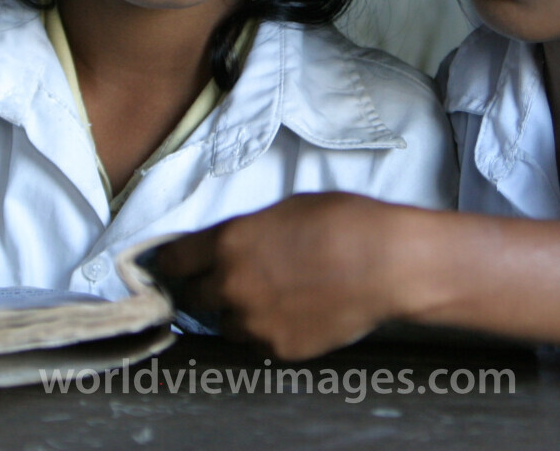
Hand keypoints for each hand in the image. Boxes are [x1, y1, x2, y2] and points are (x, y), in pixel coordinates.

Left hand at [155, 192, 421, 359]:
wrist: (388, 263)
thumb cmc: (344, 223)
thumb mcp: (285, 210)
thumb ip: (248, 232)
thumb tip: (232, 245)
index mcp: (228, 243)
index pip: (173, 260)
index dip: (171, 262)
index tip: (173, 265)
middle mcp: (231, 285)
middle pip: (193, 297)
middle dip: (205, 289)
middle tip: (227, 281)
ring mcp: (255, 322)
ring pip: (226, 325)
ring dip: (238, 313)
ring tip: (271, 298)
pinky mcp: (279, 348)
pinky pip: (259, 343)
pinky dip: (268, 332)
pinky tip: (295, 313)